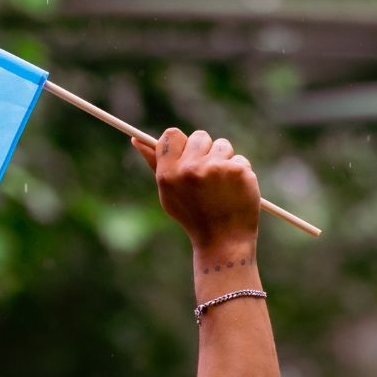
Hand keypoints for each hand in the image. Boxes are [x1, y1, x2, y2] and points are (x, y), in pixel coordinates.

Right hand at [132, 128, 260, 251]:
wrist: (223, 241)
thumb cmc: (193, 215)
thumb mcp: (169, 192)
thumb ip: (155, 164)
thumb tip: (136, 140)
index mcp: (168, 174)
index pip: (172, 135)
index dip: (182, 142)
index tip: (188, 153)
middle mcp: (190, 169)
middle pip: (199, 136)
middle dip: (205, 151)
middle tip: (207, 176)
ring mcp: (215, 168)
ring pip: (222, 145)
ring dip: (224, 160)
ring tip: (221, 185)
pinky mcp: (238, 171)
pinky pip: (240, 159)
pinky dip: (240, 173)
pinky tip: (235, 191)